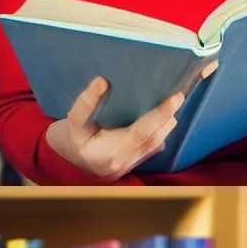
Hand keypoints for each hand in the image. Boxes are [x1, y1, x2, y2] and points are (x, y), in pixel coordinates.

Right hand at [44, 69, 212, 180]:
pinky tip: (162, 115)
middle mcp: (122, 163)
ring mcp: (131, 165)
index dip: (158, 115)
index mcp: (106, 153)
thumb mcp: (72, 123)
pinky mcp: (136, 163)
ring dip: (166, 122)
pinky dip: (160, 129)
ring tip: (170, 102)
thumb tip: (102, 82)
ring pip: (158, 141)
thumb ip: (85, 105)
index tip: (174, 98)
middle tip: (177, 95)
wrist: (70, 162)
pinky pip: (154, 145)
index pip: (139, 133)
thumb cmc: (72, 140)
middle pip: (154, 137)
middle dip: (167, 116)